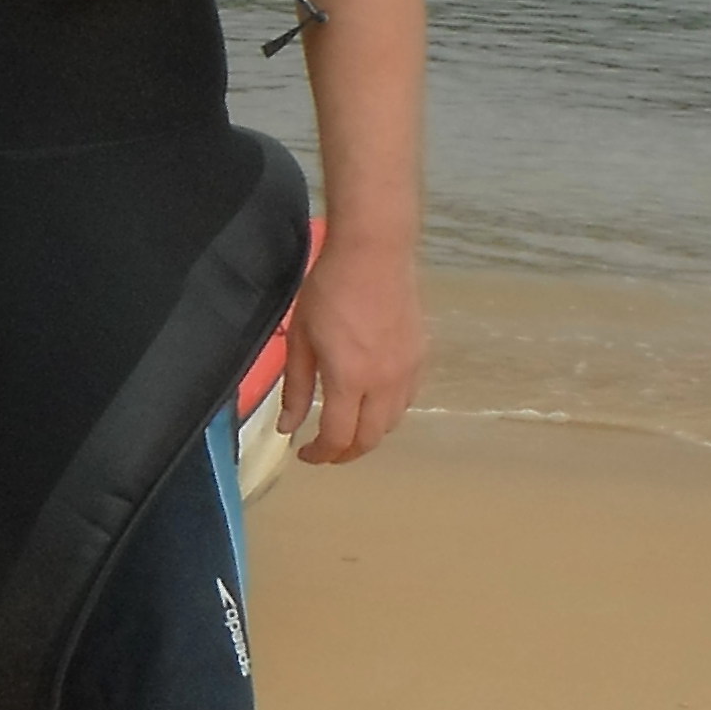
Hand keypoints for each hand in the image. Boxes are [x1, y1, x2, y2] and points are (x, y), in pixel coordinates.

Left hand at [279, 232, 424, 464]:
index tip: (304, 454)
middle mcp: (384, 383)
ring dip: (369, 434)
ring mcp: (407, 371)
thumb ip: (296, 388)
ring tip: (348, 427)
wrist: (373, 253)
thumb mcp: (301, 339)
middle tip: (326, 450)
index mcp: (349, 380)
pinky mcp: (421, 357)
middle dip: (345, 452)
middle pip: (370, 439)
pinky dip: (388, 412)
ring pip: (392, 423)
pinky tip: (372, 401)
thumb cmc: (328, 290)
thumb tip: (289, 428)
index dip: (320, 455)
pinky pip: (408, 399)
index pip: (338, 438)